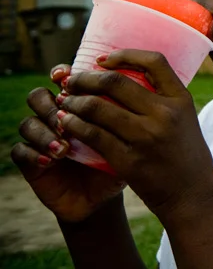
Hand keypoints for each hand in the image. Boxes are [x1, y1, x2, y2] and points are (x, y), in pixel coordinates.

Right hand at [11, 65, 126, 222]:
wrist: (104, 196)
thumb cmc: (123, 160)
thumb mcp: (131, 136)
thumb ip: (129, 113)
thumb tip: (134, 87)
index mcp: (79, 104)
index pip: (64, 80)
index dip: (61, 74)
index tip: (65, 75)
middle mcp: (57, 117)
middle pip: (40, 96)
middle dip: (52, 104)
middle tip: (66, 115)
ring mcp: (42, 139)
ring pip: (28, 123)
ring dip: (44, 131)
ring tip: (64, 147)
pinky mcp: (31, 163)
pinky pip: (21, 151)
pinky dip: (35, 153)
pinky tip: (52, 160)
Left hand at [58, 50, 212, 222]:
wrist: (192, 194)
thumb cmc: (185, 154)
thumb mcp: (184, 119)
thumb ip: (162, 99)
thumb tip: (126, 76)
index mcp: (181, 100)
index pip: (154, 61)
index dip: (124, 55)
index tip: (102, 60)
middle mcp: (164, 114)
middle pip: (116, 82)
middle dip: (86, 78)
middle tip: (72, 81)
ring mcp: (145, 137)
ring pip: (97, 107)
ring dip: (74, 101)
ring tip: (65, 101)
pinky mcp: (128, 160)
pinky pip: (92, 135)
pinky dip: (74, 125)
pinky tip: (67, 122)